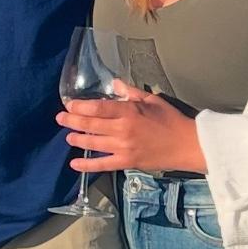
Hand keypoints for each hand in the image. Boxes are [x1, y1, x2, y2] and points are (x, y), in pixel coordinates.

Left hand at [56, 79, 205, 173]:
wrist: (186, 145)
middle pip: (91, 124)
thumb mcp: (152, 100)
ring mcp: (123, 148)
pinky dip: (87, 166)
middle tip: (61, 118)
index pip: (98, 107)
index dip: (81, 106)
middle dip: (73, 121)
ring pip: (93, 144)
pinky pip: (102, 165)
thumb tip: (115, 83)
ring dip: (77, 140)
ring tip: (68, 136)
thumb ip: (131, 92)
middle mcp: (122, 130)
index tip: (70, 104)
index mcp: (129, 112)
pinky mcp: (126, 162)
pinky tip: (74, 164)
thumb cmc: (171, 120)